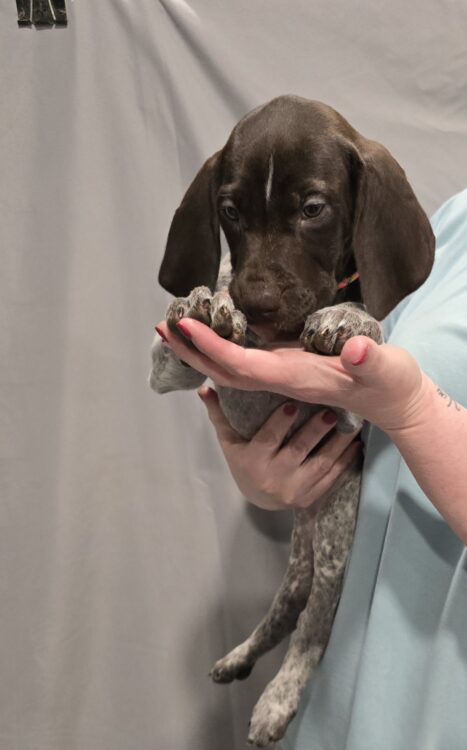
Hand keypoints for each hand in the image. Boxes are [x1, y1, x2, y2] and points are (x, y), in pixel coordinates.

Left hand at [156, 318, 428, 432]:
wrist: (395, 402)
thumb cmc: (390, 384)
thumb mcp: (385, 370)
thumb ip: (368, 361)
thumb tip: (352, 353)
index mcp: (296, 378)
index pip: (244, 365)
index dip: (213, 347)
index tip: (186, 326)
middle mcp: (282, 380)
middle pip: (225, 370)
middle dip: (192, 351)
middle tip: (161, 328)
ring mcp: (283, 377)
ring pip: (231, 368)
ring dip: (201, 350)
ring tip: (173, 329)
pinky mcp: (288, 369)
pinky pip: (245, 362)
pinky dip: (221, 348)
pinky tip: (209, 335)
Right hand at [197, 387, 361, 509]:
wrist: (260, 500)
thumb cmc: (244, 462)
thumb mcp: (230, 442)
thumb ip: (220, 415)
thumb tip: (204, 388)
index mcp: (253, 462)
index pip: (267, 440)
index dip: (279, 423)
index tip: (292, 403)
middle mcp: (274, 479)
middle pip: (298, 451)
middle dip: (316, 431)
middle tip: (332, 411)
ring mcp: (295, 490)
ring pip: (321, 464)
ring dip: (339, 444)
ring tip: (352, 424)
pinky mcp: (312, 497)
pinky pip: (332, 477)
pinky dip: (346, 460)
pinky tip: (356, 443)